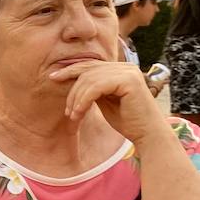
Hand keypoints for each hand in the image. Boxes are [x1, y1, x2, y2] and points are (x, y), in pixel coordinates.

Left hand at [51, 60, 168, 144]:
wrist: (147, 134)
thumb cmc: (126, 121)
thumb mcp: (103, 100)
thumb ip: (91, 88)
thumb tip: (69, 79)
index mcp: (120, 69)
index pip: (90, 65)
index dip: (70, 70)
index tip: (53, 77)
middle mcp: (125, 66)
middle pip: (87, 71)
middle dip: (72, 91)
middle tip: (67, 111)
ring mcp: (128, 72)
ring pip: (89, 79)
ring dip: (76, 99)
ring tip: (73, 116)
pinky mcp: (129, 81)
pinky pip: (96, 87)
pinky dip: (83, 100)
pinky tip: (79, 113)